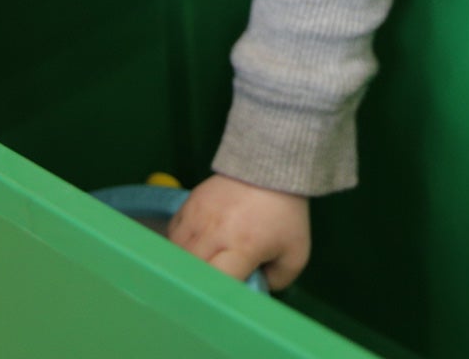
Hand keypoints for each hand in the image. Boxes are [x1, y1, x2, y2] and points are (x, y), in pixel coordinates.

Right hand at [167, 174, 311, 290]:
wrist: (271, 168)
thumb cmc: (284, 214)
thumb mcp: (295, 253)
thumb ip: (277, 281)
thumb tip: (252, 291)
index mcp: (242, 247)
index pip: (214, 282)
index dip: (214, 295)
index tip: (220, 300)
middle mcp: (214, 233)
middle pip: (191, 271)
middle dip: (198, 282)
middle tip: (208, 285)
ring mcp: (198, 216)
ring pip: (176, 253)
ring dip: (185, 265)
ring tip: (200, 267)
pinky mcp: (189, 203)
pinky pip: (173, 233)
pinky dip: (179, 245)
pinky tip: (193, 247)